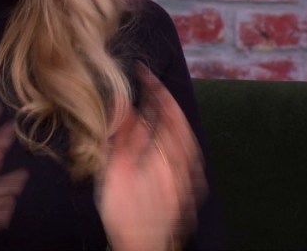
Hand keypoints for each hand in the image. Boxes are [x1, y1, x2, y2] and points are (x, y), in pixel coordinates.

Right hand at [95, 64, 207, 250]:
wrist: (143, 247)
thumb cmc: (126, 212)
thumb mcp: (115, 168)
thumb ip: (121, 132)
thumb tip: (121, 100)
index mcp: (168, 151)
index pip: (166, 108)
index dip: (154, 87)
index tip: (142, 73)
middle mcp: (185, 160)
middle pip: (181, 121)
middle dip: (166, 101)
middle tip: (150, 86)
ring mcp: (190, 177)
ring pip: (187, 138)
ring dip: (174, 120)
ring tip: (159, 109)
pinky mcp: (189, 190)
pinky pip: (189, 155)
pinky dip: (179, 140)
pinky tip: (169, 142)